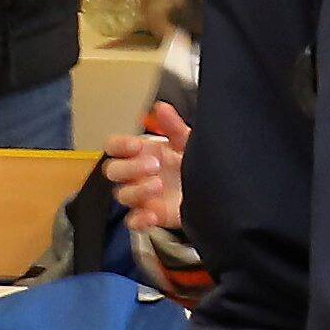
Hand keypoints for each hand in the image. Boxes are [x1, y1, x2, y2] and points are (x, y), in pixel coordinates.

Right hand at [105, 108, 186, 234]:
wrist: (216, 192)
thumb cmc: (195, 165)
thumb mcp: (188, 142)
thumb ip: (173, 127)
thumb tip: (161, 108)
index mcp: (142, 153)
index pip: (115, 147)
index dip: (119, 146)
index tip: (136, 146)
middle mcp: (138, 174)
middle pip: (113, 171)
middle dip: (130, 168)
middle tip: (154, 165)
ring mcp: (143, 196)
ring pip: (122, 195)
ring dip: (137, 190)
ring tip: (158, 186)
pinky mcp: (151, 216)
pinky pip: (133, 221)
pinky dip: (138, 219)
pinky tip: (151, 214)